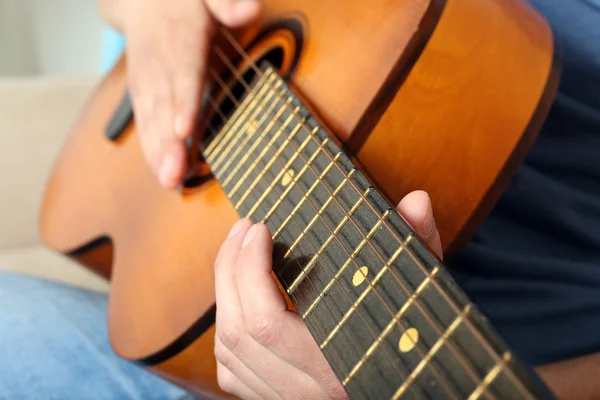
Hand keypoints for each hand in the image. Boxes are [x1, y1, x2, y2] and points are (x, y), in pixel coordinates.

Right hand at [120, 0, 260, 187]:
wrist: (144, 0)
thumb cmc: (186, 1)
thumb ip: (228, 2)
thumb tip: (248, 9)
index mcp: (182, 40)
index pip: (184, 74)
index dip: (182, 103)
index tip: (183, 130)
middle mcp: (160, 64)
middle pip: (164, 107)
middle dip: (168, 143)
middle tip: (174, 175)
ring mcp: (147, 81)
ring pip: (151, 121)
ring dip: (158, 154)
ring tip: (168, 182)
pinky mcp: (142, 94)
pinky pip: (144, 124)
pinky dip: (151, 150)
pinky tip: (161, 173)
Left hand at [213, 190, 442, 398]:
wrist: (411, 389)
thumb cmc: (418, 345)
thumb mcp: (422, 294)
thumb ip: (419, 247)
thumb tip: (416, 201)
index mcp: (339, 366)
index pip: (268, 324)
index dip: (251, 271)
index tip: (260, 229)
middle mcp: (308, 392)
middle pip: (238, 331)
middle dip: (230, 270)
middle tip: (244, 229)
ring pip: (229, 351)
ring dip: (224, 294)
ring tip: (236, 251)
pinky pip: (231, 372)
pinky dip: (227, 328)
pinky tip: (237, 297)